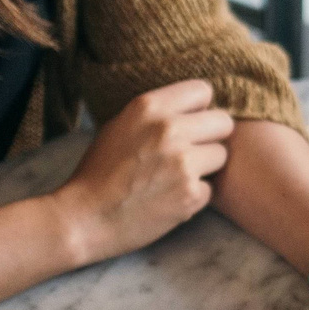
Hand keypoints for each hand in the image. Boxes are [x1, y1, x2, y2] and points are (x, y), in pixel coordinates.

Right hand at [55, 79, 235, 263]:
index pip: (203, 91)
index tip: (191, 123)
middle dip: (211, 137)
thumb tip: (193, 108)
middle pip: (223, 122)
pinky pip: (211, 188)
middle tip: (192, 152)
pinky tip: (170, 199)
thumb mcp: (120, 126)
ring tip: (177, 177)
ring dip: (205, 167)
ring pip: (221, 155)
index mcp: (148, 107)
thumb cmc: (99, 173)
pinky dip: (195, 196)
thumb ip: (156, 114)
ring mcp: (182, 162)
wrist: (84, 218)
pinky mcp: (191, 194)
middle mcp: (169, 129)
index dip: (200, 109)